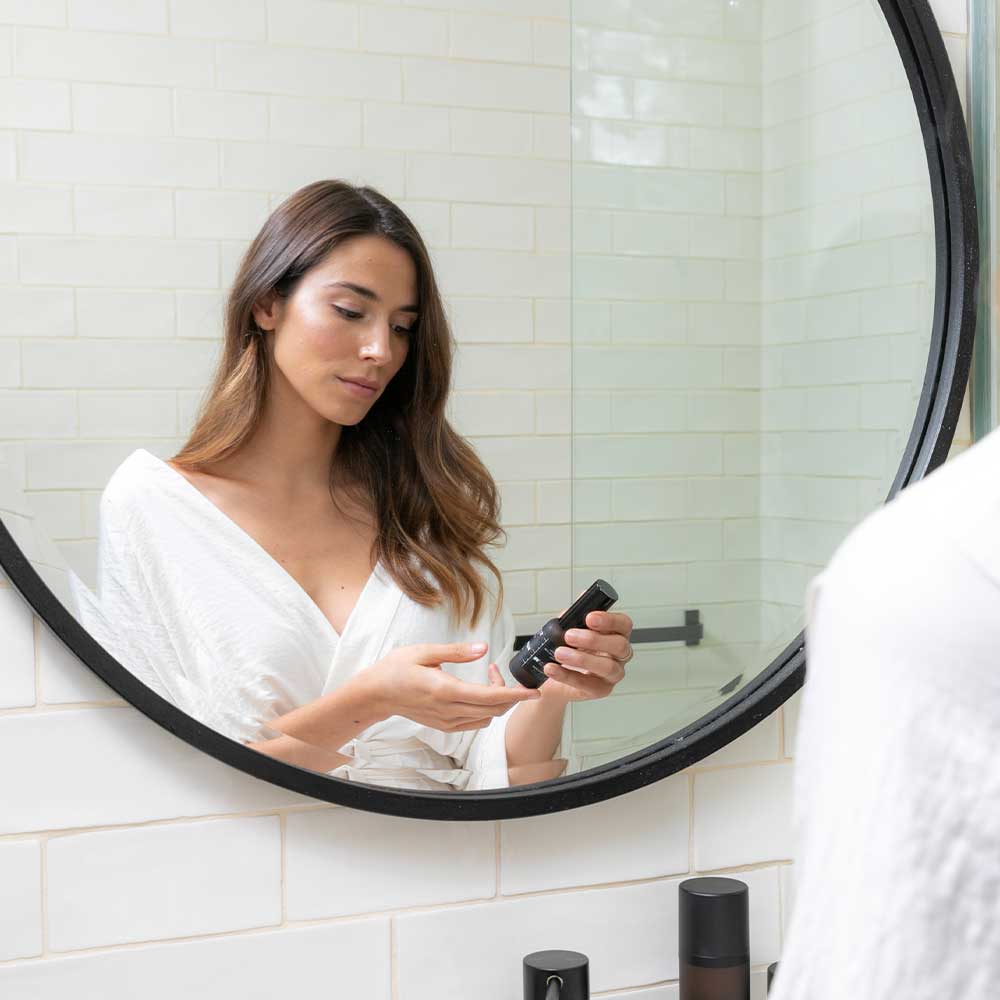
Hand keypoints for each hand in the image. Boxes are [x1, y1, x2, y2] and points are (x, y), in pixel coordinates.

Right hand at [362, 641, 540, 731]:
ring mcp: (448, 722)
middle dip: (510, 693)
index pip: (490, 697)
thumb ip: (457, 651)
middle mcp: (449, 711)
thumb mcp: (425, 652)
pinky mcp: (445, 726)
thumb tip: (484, 648)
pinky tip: (480, 691)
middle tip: (502, 670)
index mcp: (445, 691)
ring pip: (487, 717)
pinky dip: (486, 708)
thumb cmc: (397, 669)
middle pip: (494, 710)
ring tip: (489, 676)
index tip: (534, 692)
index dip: (516, 695)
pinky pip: (476, 722)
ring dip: (497, 700)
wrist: (376, 694)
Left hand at [540, 598, 633, 702]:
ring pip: (607, 667)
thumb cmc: (569, 646)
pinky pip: (588, 684)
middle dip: (594, 639)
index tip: (589, 617)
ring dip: (581, 659)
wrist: (554, 673)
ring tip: (559, 653)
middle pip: (619, 646)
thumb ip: (578, 613)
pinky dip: (567, 676)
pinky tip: (552, 668)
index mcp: (617, 634)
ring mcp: (613, 674)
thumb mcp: (571, 626)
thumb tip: (583, 595)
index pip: (624, 624)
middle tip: (569, 635)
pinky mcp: (601, 690)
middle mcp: (620, 654)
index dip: (610, 620)